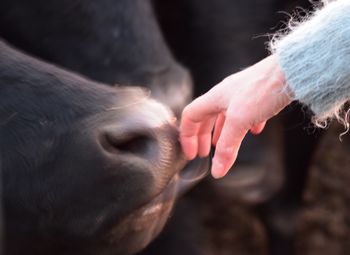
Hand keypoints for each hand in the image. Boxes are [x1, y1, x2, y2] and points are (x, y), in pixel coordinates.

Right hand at [180, 55, 292, 177]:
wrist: (292, 70)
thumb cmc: (262, 90)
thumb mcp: (240, 121)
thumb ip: (227, 146)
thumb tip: (217, 170)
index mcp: (214, 97)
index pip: (190, 116)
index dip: (187, 137)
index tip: (191, 154)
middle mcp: (225, 94)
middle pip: (205, 117)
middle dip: (203, 137)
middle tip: (204, 153)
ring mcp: (242, 94)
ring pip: (225, 116)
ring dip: (221, 133)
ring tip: (222, 146)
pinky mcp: (259, 95)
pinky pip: (246, 113)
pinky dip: (245, 126)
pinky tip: (255, 132)